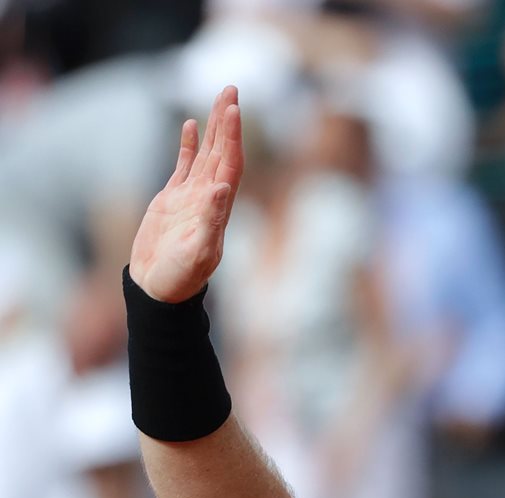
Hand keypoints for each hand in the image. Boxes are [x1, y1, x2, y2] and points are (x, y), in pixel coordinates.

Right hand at [129, 86, 243, 302]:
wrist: (159, 291)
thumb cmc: (179, 278)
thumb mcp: (197, 252)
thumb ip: (210, 221)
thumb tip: (222, 189)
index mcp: (218, 208)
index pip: (230, 164)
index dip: (233, 137)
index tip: (234, 110)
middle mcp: (210, 199)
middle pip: (223, 152)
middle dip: (227, 121)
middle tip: (232, 89)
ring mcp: (192, 198)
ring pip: (207, 154)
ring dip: (214, 127)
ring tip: (220, 98)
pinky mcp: (173, 201)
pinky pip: (185, 165)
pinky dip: (190, 145)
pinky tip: (193, 124)